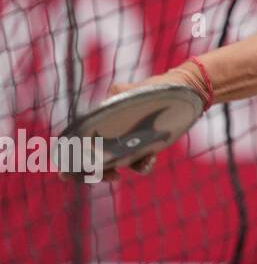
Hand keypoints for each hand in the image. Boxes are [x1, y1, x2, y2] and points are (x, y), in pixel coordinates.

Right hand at [60, 63, 208, 182]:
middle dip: (91, 172)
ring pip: (114, 165)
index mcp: (102, 121)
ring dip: (113, 173)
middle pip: (92, 160)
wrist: (182, 90)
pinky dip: (141, 167)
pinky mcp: (146, 149)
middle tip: (102, 175)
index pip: (78, 142)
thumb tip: (104, 106)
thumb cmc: (153, 88)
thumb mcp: (128, 90)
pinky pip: (139, 164)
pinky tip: (149, 161)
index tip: (66, 173)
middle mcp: (112, 135)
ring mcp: (128, 143)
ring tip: (119, 175)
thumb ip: (114, 97)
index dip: (69, 159)